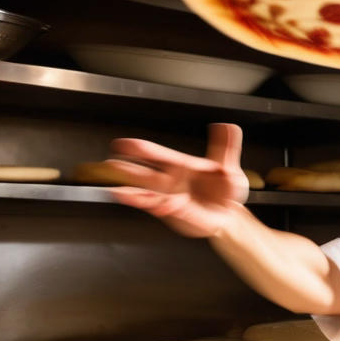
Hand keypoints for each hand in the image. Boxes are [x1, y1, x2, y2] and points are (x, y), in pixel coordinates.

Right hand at [107, 123, 249, 237]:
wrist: (230, 215)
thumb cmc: (225, 190)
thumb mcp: (228, 167)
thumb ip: (226, 146)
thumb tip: (228, 125)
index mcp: (181, 166)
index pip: (158, 155)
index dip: (141, 149)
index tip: (123, 144)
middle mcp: (171, 182)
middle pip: (145, 175)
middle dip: (127, 170)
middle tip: (109, 165)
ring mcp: (170, 199)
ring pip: (148, 195)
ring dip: (133, 194)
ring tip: (117, 191)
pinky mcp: (175, 215)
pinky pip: (167, 210)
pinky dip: (162, 207)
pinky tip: (158, 205)